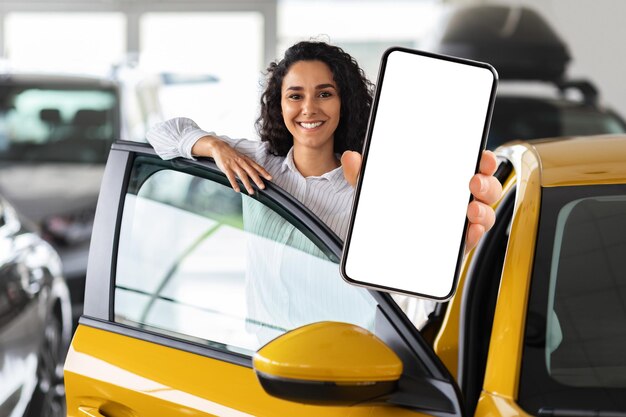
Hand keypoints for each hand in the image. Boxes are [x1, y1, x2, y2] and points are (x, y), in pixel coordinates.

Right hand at [192, 136, 271, 193]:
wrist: (219, 147)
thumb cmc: (232, 154)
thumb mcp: (242, 157)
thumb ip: (249, 165)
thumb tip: (258, 173)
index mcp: (246, 160)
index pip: (257, 166)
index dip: (264, 172)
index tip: (270, 178)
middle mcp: (241, 162)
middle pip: (251, 172)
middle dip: (258, 180)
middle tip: (263, 187)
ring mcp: (234, 164)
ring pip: (242, 175)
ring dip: (247, 184)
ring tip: (251, 192)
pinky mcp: (226, 167)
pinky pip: (231, 177)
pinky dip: (234, 184)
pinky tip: (237, 190)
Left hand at [342, 149, 501, 253]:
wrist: (384, 249)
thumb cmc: (390, 211)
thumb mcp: (375, 192)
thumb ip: (363, 175)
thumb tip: (351, 158)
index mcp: (444, 181)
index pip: (471, 166)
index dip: (484, 160)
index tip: (483, 157)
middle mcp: (456, 201)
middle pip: (485, 189)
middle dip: (487, 183)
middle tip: (473, 182)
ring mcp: (457, 224)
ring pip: (483, 214)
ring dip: (483, 211)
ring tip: (471, 210)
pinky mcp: (454, 247)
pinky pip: (470, 241)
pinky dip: (473, 235)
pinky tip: (469, 231)